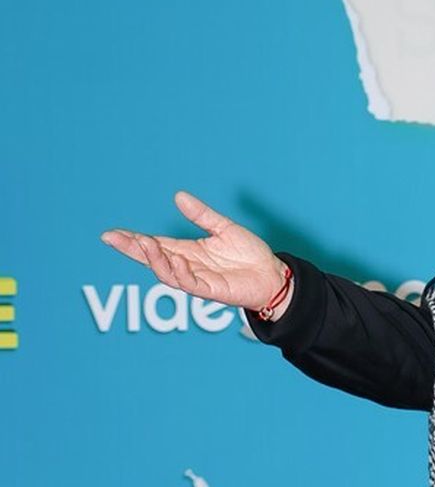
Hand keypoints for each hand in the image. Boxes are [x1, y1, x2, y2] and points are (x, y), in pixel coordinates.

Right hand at [100, 191, 286, 311]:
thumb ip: (201, 215)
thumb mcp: (223, 228)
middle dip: (131, 250)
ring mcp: (197, 279)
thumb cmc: (249, 255)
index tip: (111, 233)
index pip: (153, 245)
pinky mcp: (211, 291)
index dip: (132, 240)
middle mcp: (187, 266)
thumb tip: (178, 196)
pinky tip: (177, 259)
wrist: (271, 274)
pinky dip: (181, 272)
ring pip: (166, 273)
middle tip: (112, 238)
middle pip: (152, 259)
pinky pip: (190, 284)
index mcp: (186, 251)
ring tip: (144, 243)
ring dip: (153, 259)